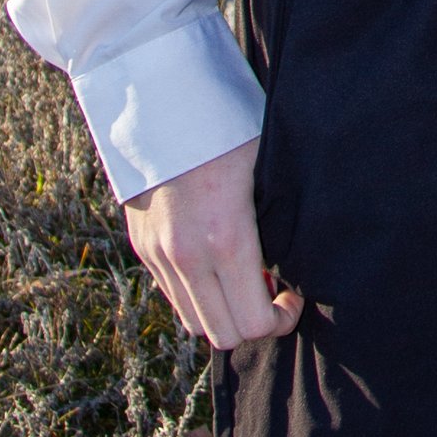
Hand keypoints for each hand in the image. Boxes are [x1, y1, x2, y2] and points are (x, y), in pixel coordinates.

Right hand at [123, 139, 303, 347]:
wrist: (160, 102)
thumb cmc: (226, 130)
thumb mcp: (266, 173)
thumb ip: (277, 226)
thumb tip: (294, 263)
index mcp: (226, 239)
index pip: (254, 322)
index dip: (280, 319)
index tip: (293, 294)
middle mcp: (187, 257)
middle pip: (223, 335)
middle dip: (253, 323)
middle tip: (272, 291)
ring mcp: (159, 255)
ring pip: (194, 322)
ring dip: (222, 312)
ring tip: (242, 277)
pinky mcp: (142, 248)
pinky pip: (173, 296)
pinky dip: (198, 294)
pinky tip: (215, 265)